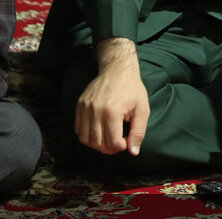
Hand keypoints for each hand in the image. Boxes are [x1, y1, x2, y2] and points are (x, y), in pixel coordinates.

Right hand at [75, 38, 148, 154]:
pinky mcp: (80, 105)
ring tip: (107, 138)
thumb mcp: (142, 109)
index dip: (120, 147)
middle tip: (118, 142)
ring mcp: (85, 107)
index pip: (112, 142)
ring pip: (85, 139)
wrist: (117, 69)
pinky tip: (99, 130)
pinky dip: (87, 135)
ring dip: (97, 144)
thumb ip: (138, 132)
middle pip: (98, 143)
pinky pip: (78, 129)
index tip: (126, 141)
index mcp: (112, 111)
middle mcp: (96, 110)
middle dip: (109, 148)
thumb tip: (133, 152)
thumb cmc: (132, 89)